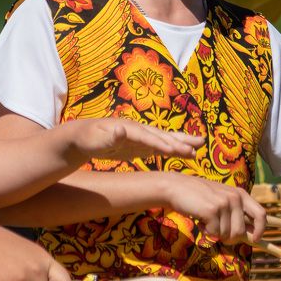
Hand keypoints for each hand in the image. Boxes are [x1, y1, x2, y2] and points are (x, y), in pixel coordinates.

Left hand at [65, 118, 202, 162]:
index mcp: (127, 128)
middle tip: (199, 144)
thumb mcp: (93, 139)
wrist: (81, 136)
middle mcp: (137, 130)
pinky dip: (172, 150)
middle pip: (161, 135)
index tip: (176, 150)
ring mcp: (139, 137)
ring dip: (181, 143)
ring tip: (199, 146)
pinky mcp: (139, 145)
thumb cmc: (85, 138)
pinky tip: (184, 153)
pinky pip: (159, 147)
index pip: (147, 136)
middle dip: (179, 140)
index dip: (161, 143)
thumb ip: (108, 136)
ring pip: (164, 139)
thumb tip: (121, 129)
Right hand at [160, 172, 265, 242]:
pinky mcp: (212, 211)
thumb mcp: (222, 199)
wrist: (176, 188)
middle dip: (229, 237)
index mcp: (240, 194)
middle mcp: (235, 198)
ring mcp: (224, 204)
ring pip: (227, 235)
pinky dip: (206, 232)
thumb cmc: (199, 197)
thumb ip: (236, 213)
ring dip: (215, 233)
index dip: (260, 230)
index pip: (261, 214)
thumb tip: (251, 236)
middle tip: (216, 229)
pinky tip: (200, 220)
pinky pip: (215, 234)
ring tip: (206, 220)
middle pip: (241, 232)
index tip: (255, 240)